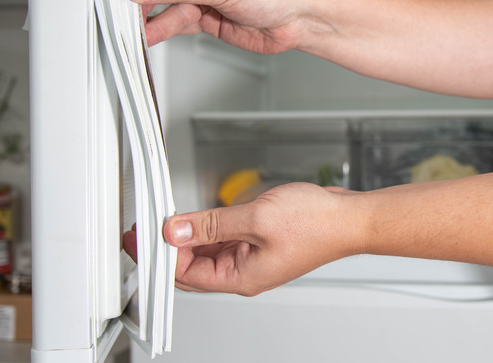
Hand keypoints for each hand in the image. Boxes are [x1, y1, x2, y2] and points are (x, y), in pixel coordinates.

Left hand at [124, 183, 364, 295]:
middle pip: (192, 265)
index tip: (143, 235)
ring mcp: (253, 257)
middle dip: (167, 246)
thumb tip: (176, 230)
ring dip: (188, 235)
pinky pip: (225, 239)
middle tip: (146, 227)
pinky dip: (208, 227)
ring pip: (207, 251)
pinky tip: (198, 216)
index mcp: (241, 277)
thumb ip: (211, 224)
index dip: (160, 255)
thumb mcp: (254, 218)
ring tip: (168, 218)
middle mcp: (245, 272)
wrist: (349, 218)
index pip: (185, 273)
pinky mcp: (260, 242)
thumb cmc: (317, 224)